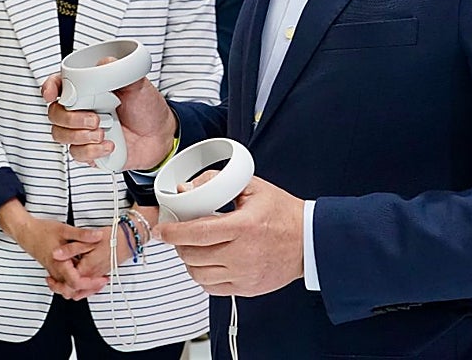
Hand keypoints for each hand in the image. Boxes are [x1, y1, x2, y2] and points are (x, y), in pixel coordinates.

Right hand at [0, 204, 107, 299]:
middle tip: (102, 280)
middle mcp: (56, 272)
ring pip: (68, 290)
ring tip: (95, 279)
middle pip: (73, 291)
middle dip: (89, 289)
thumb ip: (82, 234)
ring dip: (82, 288)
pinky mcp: (54, 271)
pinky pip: (65, 284)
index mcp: (59, 264)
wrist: (26, 232)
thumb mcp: (64, 230)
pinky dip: (75, 284)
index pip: (76, 283)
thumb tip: (98, 236)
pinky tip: (84, 274)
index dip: (91, 283)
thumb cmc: (42, 231)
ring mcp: (54, 273)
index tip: (102, 278)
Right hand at [42, 72, 176, 169]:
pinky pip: (77, 154)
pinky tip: (109, 144)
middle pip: (55, 114)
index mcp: (87, 91)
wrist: (161, 135)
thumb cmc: (146, 108)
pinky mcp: (90, 151)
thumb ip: (120, 72)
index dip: (49, 88)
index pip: (58, 86)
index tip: (52, 94)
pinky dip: (91, 151)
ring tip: (102, 132)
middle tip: (95, 118)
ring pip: (60, 135)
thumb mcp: (138, 85)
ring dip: (79, 136)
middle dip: (70, 118)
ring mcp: (84, 132)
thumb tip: (104, 63)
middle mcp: (81, 111)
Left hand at [52, 223, 134, 284]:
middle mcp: (93, 276)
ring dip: (69, 288)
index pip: (70, 285)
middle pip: (74, 292)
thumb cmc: (110, 238)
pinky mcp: (101, 275)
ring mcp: (97, 277)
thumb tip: (55, 255)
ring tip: (58, 279)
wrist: (127, 239)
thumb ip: (70, 249)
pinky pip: (89, 289)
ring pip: (81, 293)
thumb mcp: (87, 240)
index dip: (58, 284)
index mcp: (87, 268)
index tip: (49, 277)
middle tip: (50, 279)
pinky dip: (79, 287)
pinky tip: (74, 278)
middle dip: (60, 288)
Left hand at [155, 176, 303, 297]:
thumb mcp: (251, 186)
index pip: (197, 233)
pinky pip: (212, 289)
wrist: (309, 241)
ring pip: (199, 275)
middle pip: (193, 255)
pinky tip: (205, 262)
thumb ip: (216, 182)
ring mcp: (244, 275)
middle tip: (177, 235)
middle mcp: (242, 255)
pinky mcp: (246, 289)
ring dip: (188, 261)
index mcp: (243, 227)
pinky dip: (202, 276)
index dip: (173, 232)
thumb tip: (185, 190)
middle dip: (178, 244)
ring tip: (192, 248)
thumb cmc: (282, 213)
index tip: (162, 230)